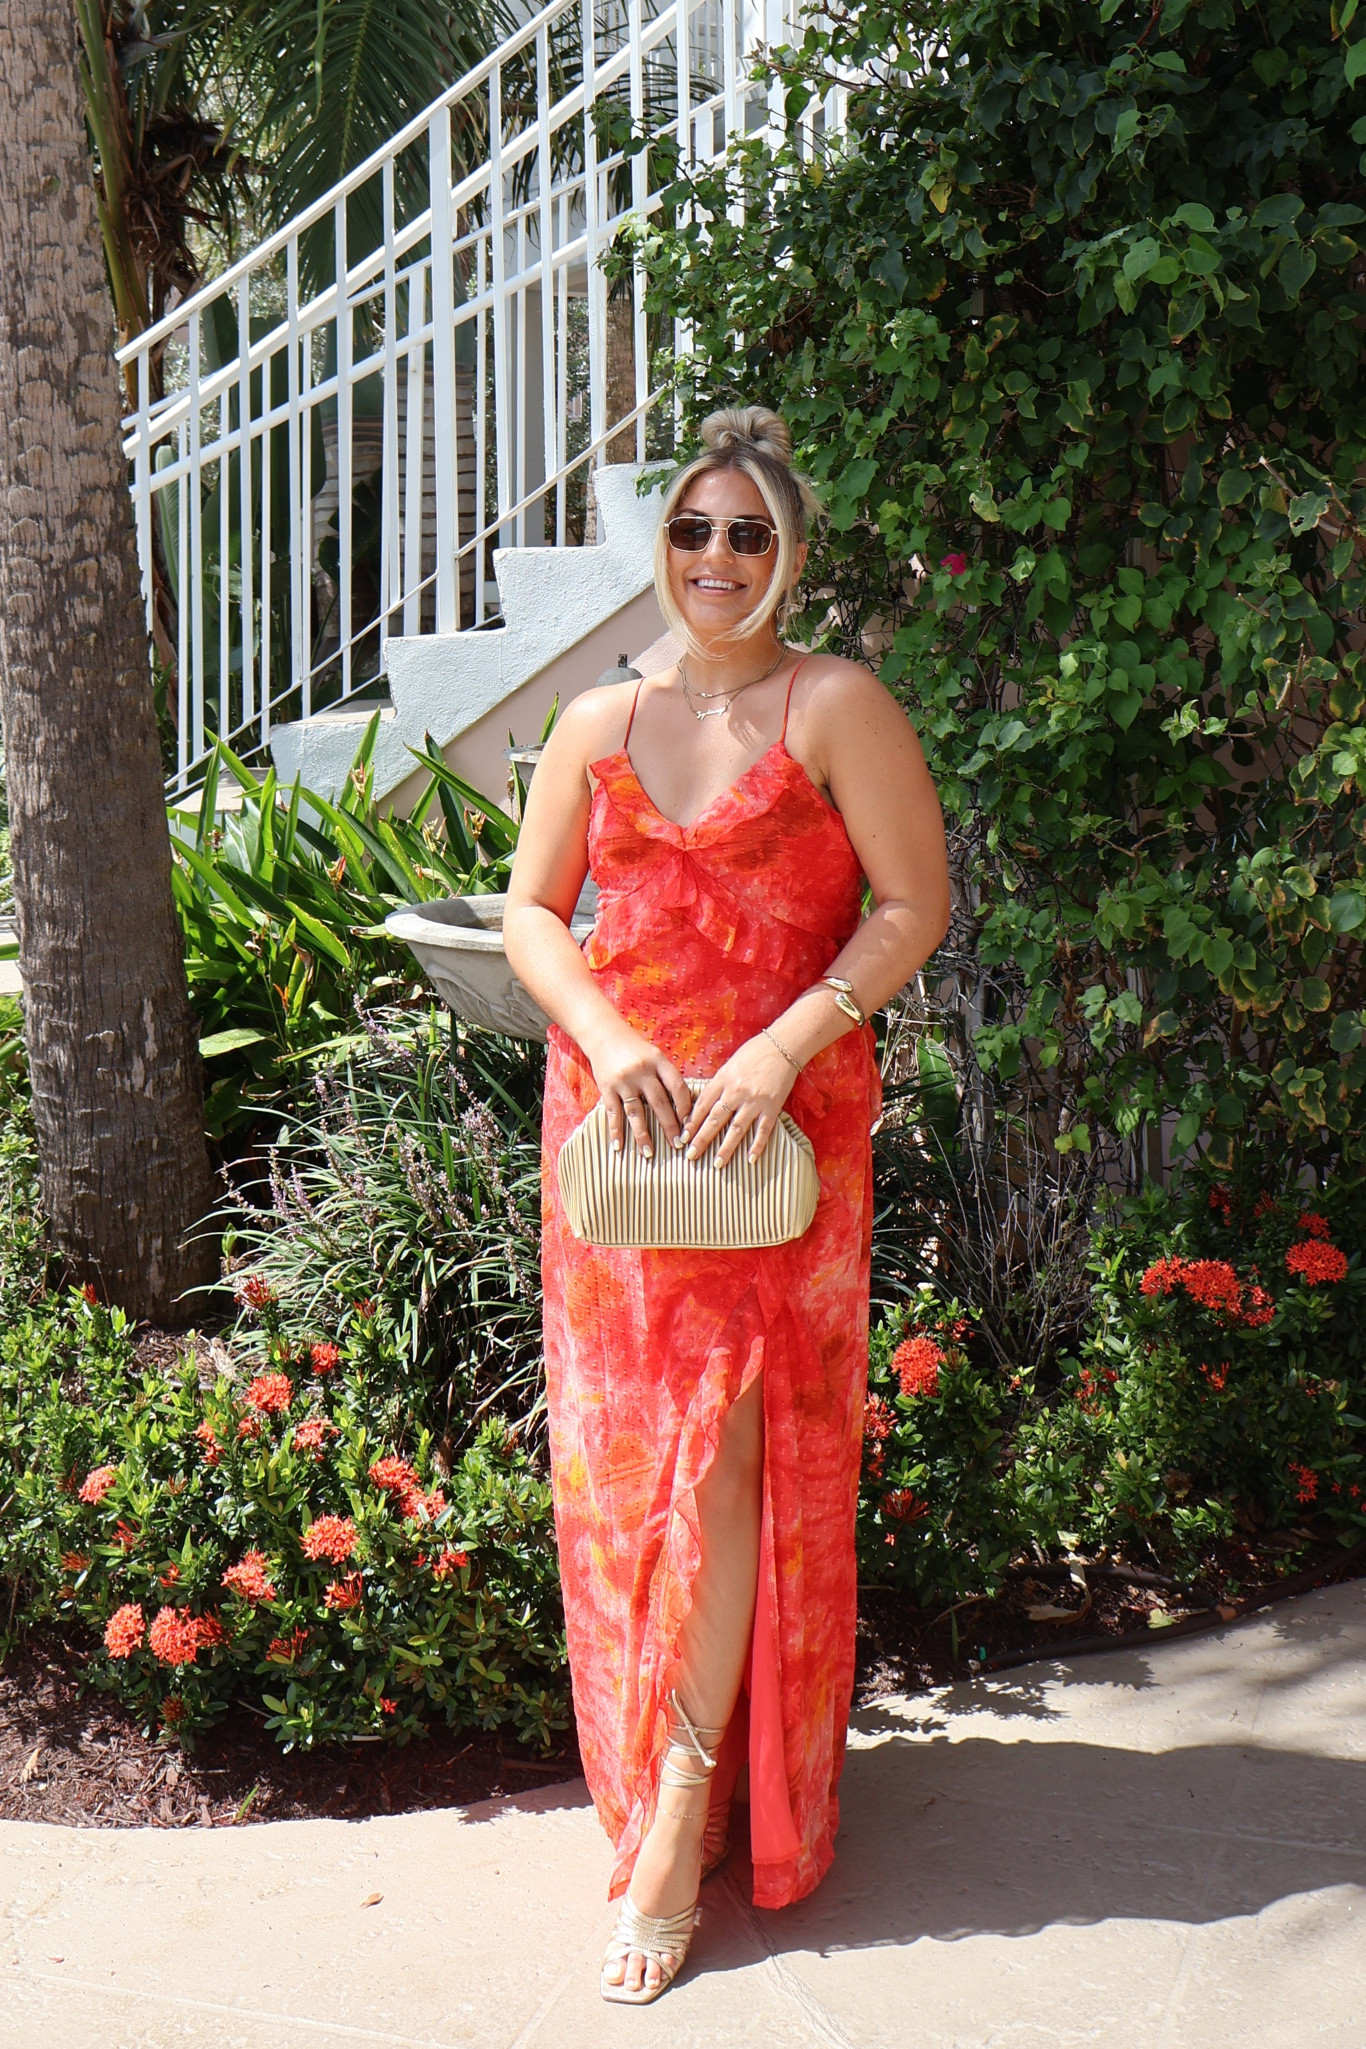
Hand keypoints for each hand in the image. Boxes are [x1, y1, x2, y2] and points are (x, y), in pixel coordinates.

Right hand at [585, 1026, 691, 1159]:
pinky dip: (616, 1131)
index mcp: (658, 1061)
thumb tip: (684, 1106)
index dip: (685, 1107)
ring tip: (649, 1154)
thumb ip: (666, 1076)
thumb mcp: (654, 1055)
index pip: (677, 1087)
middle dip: (669, 1126)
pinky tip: (619, 1146)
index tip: (689, 1125)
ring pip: (636, 1112)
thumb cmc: (634, 1048)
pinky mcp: (606, 1087)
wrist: (603, 1033)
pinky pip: (613, 1113)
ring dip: (643, 1135)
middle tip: (677, 1145)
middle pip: (659, 1103)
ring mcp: (623, 1080)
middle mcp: (641, 1071)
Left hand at [683, 1033, 799, 1166]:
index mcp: (723, 1079)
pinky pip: (763, 1130)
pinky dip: (757, 1145)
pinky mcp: (773, 1107)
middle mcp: (736, 1092)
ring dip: (726, 1148)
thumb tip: (703, 1104)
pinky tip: (750, 1159)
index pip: (702, 1105)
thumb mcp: (729, 1065)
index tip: (683, 1136)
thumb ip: (718, 1084)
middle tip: (691, 1155)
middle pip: (715, 1119)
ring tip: (717, 1164)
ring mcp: (755, 1101)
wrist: (783, 1045)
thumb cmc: (754, 1053)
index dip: (691, 1122)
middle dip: (701, 1139)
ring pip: (737, 1129)